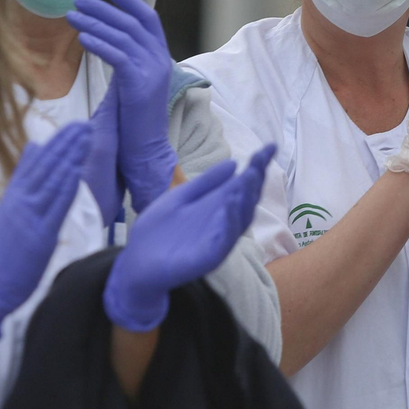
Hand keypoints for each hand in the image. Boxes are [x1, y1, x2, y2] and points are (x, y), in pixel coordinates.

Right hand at [0, 122, 88, 339]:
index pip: (38, 162)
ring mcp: (28, 215)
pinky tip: (76, 169)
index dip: (57, 143)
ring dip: (70, 157)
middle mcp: (19, 201)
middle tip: (84, 125)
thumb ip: (23, 179)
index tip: (73, 127)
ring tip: (84, 138)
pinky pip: (54, 205)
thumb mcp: (10, 208)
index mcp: (14, 194)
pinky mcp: (38, 233)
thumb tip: (34, 147)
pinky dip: (65, 186)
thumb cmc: (6, 250)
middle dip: (66, 144)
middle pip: (45, 166)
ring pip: (51, 180)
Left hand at [66, 0, 179, 212]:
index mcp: (161, 57)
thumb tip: (102, 38)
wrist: (146, 150)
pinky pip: (119, 56)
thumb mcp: (131, 83)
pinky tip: (82, 37)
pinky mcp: (141, 85)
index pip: (148, 18)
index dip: (129, 0)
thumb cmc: (133, 120)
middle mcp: (161, 60)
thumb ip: (125, 60)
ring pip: (124, 36)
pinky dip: (100, 43)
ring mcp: (154, 71)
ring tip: (71, 15)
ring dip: (95, 22)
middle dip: (104, 8)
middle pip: (133, 22)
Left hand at [104, 143, 276, 330]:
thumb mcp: (180, 198)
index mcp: (218, 207)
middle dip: (253, 182)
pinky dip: (227, 226)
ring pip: (238, 221)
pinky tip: (228, 209)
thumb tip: (234, 163)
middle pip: (246, 201)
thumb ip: (205, 183)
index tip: (270, 146)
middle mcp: (223, 223)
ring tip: (247, 180)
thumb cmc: (160, 231)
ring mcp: (217, 241)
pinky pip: (222, 243)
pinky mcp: (206, 259)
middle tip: (257, 165)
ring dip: (244, 201)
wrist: (138, 262)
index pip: (244, 184)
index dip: (257, 166)